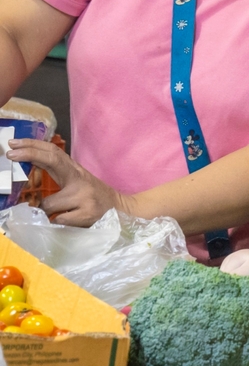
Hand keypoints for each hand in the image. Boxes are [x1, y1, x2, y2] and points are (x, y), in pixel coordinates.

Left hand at [7, 138, 133, 224]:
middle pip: (52, 160)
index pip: (54, 152)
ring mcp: (84, 196)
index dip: (33, 145)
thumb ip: (56, 173)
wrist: (120, 210)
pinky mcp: (87, 214)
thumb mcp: (75, 181)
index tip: (13, 144)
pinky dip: (57, 221)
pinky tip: (66, 220)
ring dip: (46, 210)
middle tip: (10, 154)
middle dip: (29, 154)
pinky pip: (59, 219)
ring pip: (49, 203)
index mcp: (75, 171)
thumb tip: (28, 164)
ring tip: (56, 212)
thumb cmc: (92, 196)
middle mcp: (80, 179)